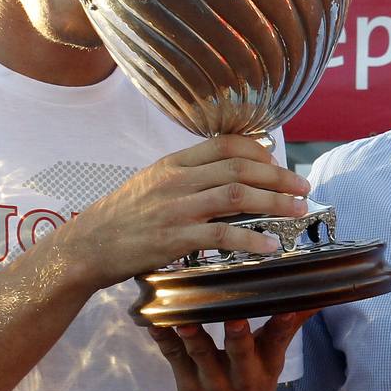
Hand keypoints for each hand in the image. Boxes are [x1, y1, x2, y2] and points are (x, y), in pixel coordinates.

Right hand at [51, 135, 309, 290]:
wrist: (87, 246)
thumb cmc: (122, 218)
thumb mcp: (152, 184)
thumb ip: (187, 177)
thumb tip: (226, 175)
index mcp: (173, 163)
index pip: (225, 144)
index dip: (259, 151)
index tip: (279, 162)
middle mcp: (178, 180)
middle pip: (239, 168)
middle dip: (278, 177)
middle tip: (303, 187)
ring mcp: (176, 208)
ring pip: (236, 195)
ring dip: (274, 203)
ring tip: (297, 211)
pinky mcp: (175, 238)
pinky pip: (222, 234)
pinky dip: (251, 238)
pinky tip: (270, 245)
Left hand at [149, 311, 317, 390]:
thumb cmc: (256, 387)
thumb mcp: (274, 360)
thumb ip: (288, 326)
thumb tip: (315, 297)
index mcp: (266, 365)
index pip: (277, 341)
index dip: (283, 323)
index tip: (288, 306)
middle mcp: (241, 374)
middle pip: (240, 351)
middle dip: (238, 336)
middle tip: (235, 318)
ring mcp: (211, 380)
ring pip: (202, 355)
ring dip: (193, 337)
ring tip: (184, 320)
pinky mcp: (187, 381)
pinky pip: (174, 357)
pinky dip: (163, 339)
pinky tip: (154, 322)